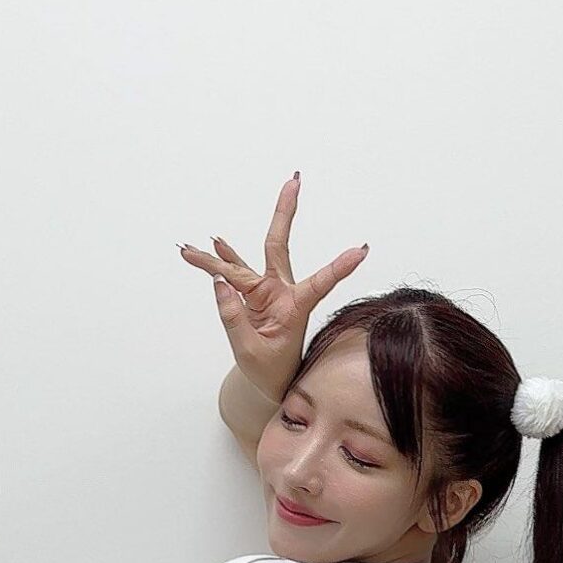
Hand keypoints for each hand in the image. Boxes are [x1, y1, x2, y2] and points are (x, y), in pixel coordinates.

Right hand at [179, 171, 368, 405]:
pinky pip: (233, 274)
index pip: (321, 282)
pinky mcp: (251, 296)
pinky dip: (219, 262)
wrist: (269, 381)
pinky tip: (210, 246)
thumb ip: (233, 318)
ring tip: (200, 243)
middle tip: (294, 181)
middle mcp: (281, 292)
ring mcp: (265, 292)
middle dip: (284, 213)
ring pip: (241, 265)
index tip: (362, 250)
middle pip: (278, 246)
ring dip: (221, 254)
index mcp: (296, 307)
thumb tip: (218, 283)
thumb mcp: (250, 351)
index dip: (339, 267)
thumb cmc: (271, 370)